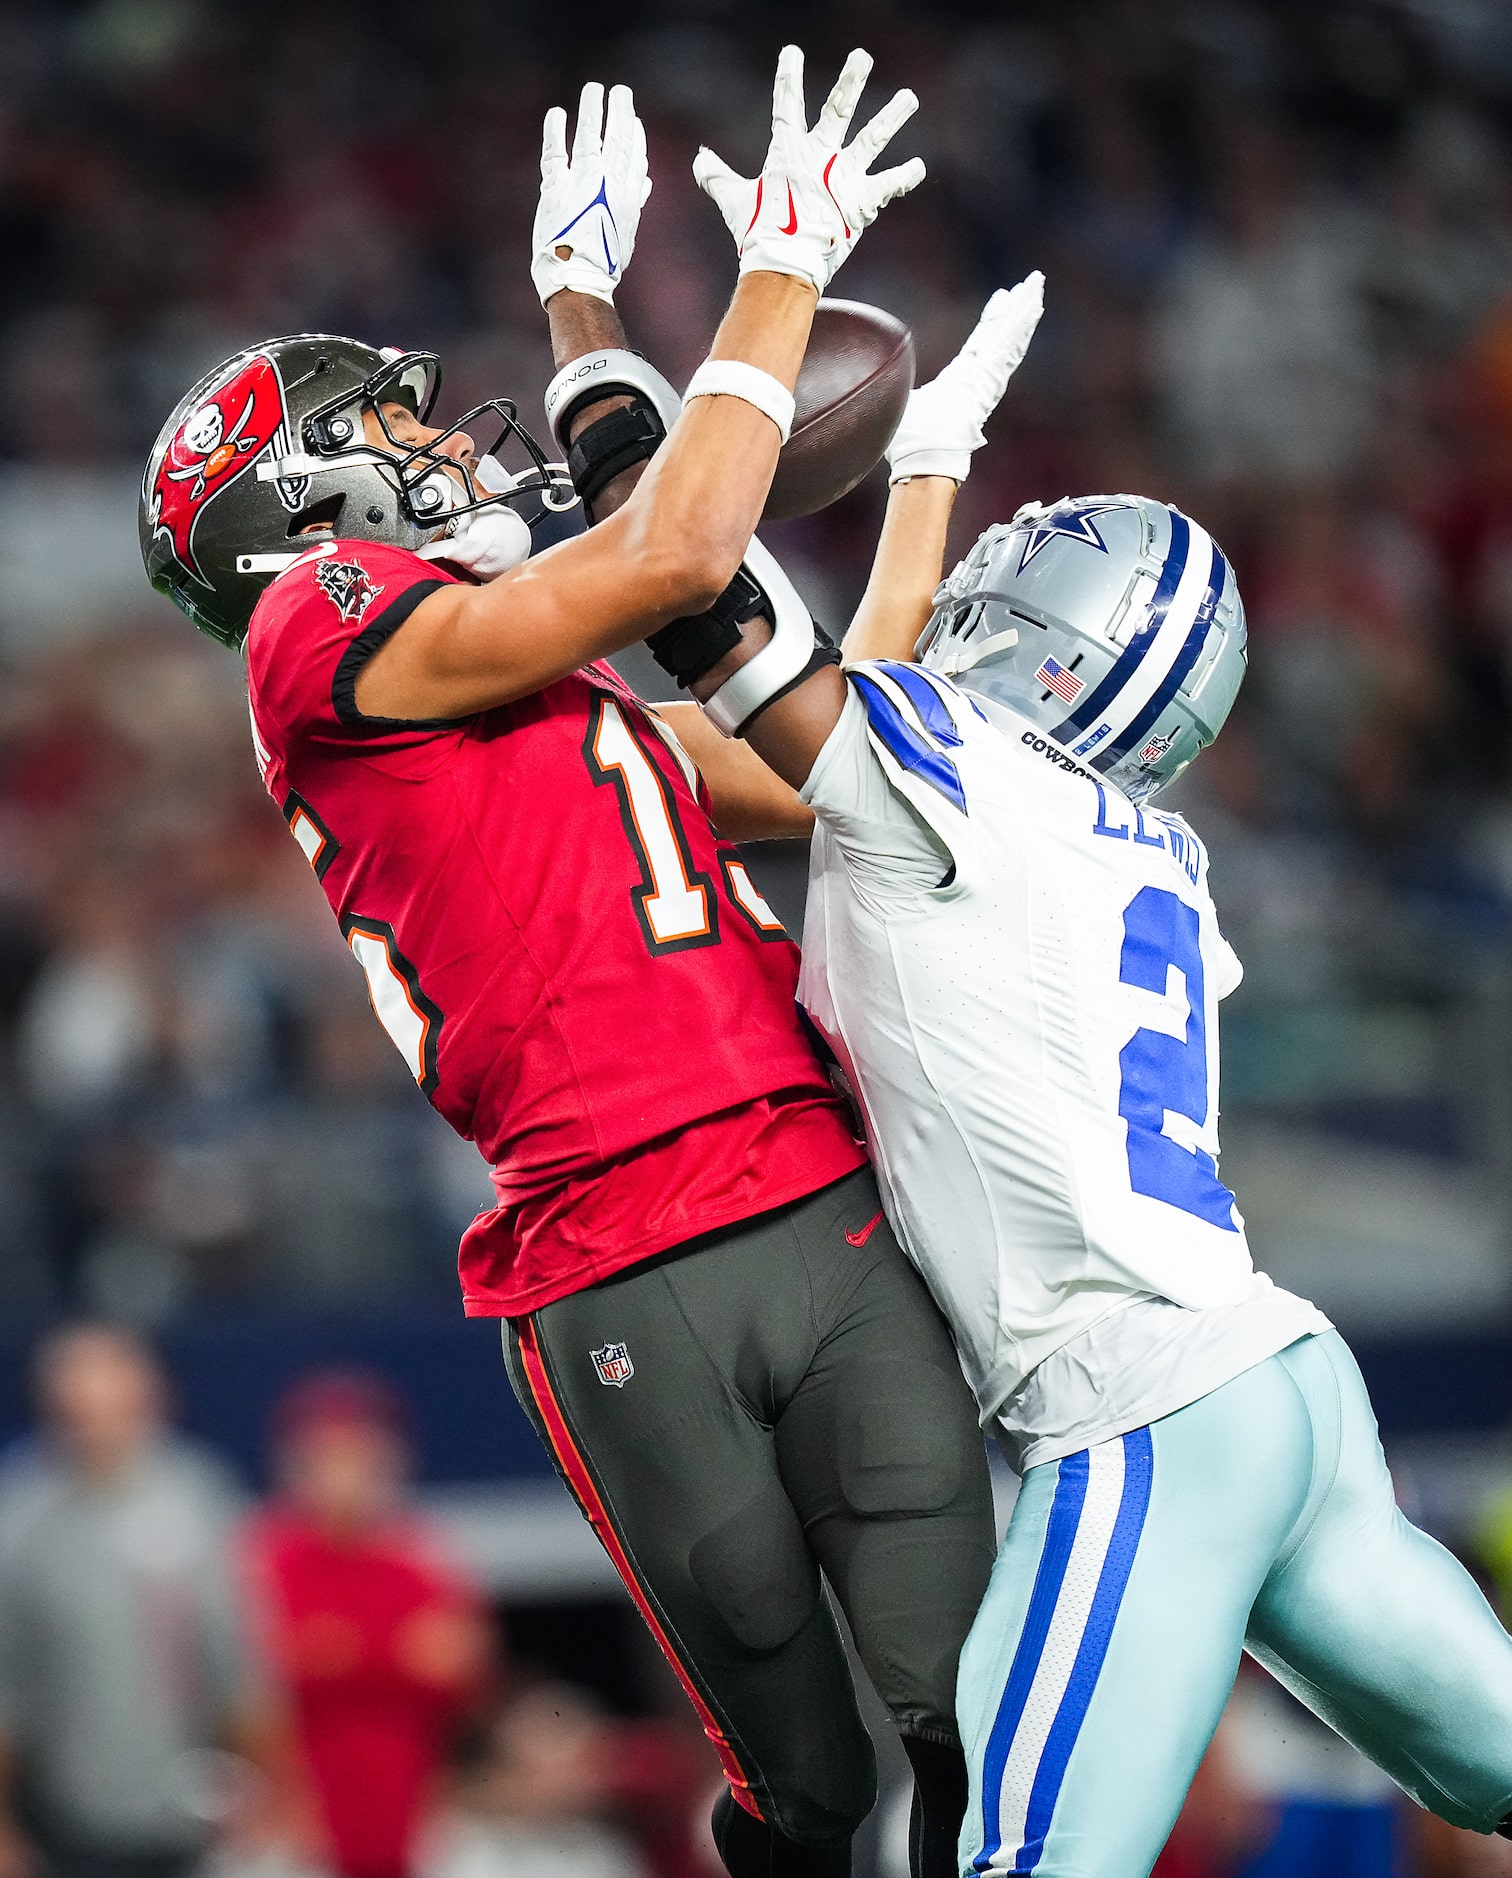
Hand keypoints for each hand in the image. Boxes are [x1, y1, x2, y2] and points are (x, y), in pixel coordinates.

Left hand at [531, 82, 650, 306]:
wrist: (579, 280)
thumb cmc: (602, 263)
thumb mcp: (626, 233)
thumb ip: (634, 202)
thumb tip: (645, 182)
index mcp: (627, 198)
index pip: (634, 159)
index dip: (635, 138)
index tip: (635, 121)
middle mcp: (609, 186)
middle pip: (618, 141)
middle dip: (620, 113)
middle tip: (621, 92)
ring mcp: (584, 184)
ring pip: (591, 138)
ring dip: (593, 110)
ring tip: (594, 90)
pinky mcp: (557, 188)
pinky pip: (556, 152)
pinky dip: (556, 131)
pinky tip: (558, 114)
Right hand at [693, 46, 923, 295]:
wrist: (784, 264)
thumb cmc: (757, 233)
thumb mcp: (734, 201)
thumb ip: (717, 177)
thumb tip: (700, 160)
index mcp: (788, 154)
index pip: (787, 107)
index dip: (789, 79)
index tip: (793, 53)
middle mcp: (821, 158)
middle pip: (838, 110)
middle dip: (851, 82)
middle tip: (863, 56)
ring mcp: (844, 178)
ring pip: (872, 139)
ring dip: (892, 117)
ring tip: (909, 98)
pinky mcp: (861, 202)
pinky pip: (887, 186)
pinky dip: (903, 177)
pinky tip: (919, 167)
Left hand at [886, 273, 1044, 483]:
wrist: (923, 457)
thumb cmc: (911, 442)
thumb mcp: (904, 403)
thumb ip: (900, 388)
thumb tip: (881, 381)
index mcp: (960, 380)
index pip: (980, 344)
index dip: (991, 322)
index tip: (1001, 300)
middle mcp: (978, 377)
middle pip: (999, 334)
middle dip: (1014, 309)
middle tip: (1029, 284)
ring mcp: (987, 379)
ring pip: (1009, 337)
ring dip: (1023, 311)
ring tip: (1037, 285)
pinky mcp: (990, 381)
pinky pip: (1008, 349)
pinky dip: (1021, 328)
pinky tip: (1033, 307)